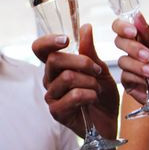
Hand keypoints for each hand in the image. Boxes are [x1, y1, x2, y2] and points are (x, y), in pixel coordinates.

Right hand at [32, 24, 118, 138]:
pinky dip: (89, 94)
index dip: (48, 41)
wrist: (108, 122)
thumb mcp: (99, 69)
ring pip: (67, 78)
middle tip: (96, 70)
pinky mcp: (56, 112)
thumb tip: (85, 27)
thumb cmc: (101, 95)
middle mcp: (49, 79)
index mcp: (56, 66)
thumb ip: (90, 51)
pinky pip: (72, 96)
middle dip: (81, 61)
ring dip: (89, 81)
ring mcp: (51, 96)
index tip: (65, 40)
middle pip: (54, 60)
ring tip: (97, 88)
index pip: (39, 49)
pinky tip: (93, 98)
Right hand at [112, 14, 148, 108]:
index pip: (122, 27)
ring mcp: (130, 67)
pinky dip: (139, 79)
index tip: (132, 32)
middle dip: (133, 48)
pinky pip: (125, 77)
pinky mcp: (129, 82)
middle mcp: (134, 51)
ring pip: (122, 61)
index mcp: (143, 39)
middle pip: (119, 41)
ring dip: (139, 66)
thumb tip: (137, 15)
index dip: (122, 27)